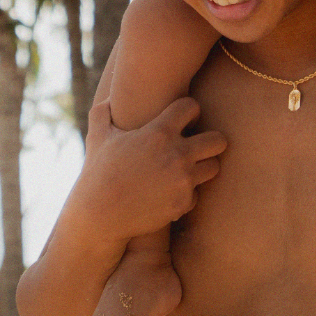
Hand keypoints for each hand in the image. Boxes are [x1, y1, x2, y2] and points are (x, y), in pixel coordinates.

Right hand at [79, 97, 226, 240]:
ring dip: (202, 166)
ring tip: (188, 167)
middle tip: (197, 144)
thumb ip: (103, 113)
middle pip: (218, 140)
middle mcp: (177, 154)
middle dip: (210, 140)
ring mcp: (182, 180)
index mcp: (159, 132)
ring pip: (214, 166)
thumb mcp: (97, 138)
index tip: (183, 119)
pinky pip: (197, 194)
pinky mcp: (182, 203)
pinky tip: (171, 191)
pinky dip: (186, 193)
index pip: (192, 107)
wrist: (100, 216)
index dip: (188, 110)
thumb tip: (108, 100)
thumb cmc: (97, 172)